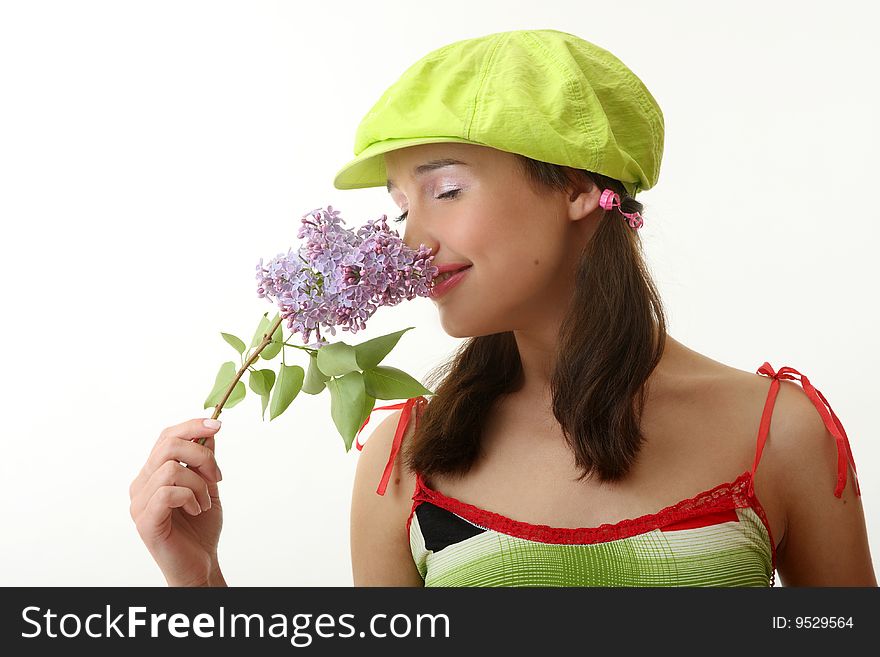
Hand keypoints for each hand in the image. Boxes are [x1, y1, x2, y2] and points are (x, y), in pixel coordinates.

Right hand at [129, 418, 224, 585]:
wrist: (200, 564)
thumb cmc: (201, 528)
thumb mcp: (207, 486)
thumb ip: (203, 460)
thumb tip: (209, 429)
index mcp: (153, 474)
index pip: (166, 437)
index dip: (191, 426)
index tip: (218, 424)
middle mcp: (141, 485)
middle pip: (168, 446)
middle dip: (202, 455)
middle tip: (216, 476)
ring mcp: (139, 503)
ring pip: (171, 468)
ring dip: (199, 484)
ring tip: (204, 502)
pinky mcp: (144, 521)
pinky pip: (168, 492)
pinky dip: (190, 497)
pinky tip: (196, 510)